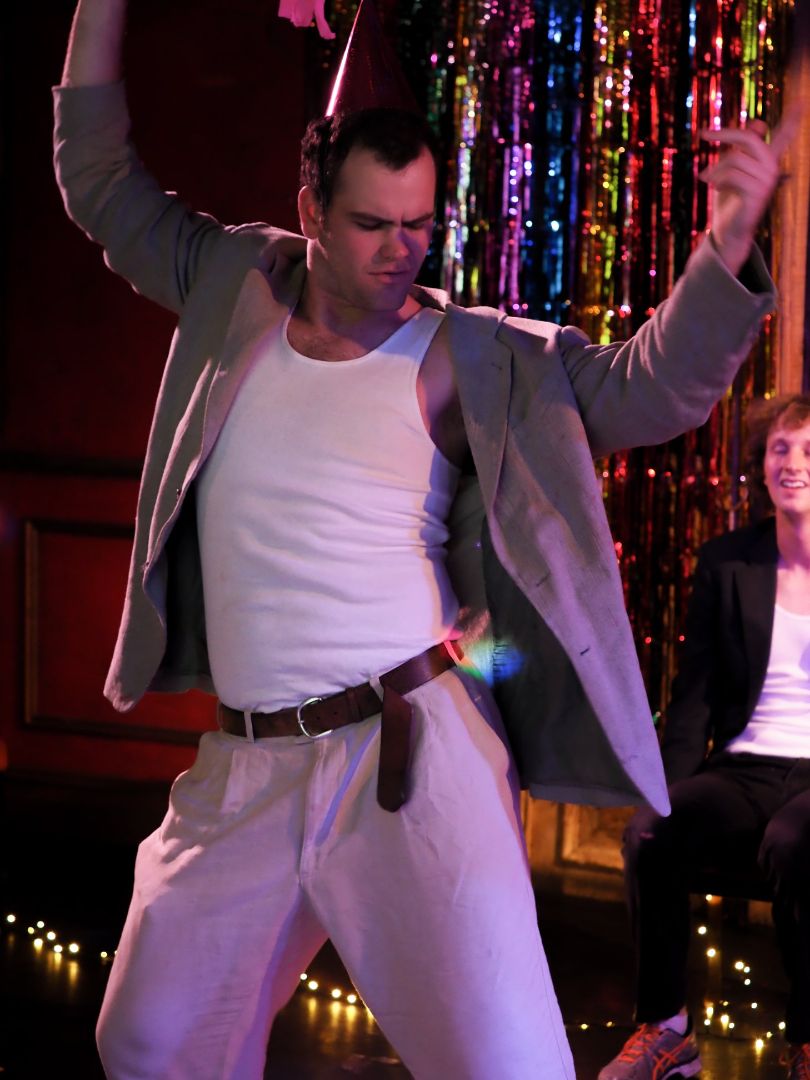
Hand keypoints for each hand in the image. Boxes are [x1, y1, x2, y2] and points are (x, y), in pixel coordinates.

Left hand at [699, 100, 803, 274]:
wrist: (728, 231)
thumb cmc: (729, 199)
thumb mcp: (732, 169)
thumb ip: (741, 147)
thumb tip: (757, 123)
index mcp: (768, 159)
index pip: (784, 134)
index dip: (792, 118)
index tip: (801, 101)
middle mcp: (772, 167)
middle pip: (749, 138)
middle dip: (724, 134)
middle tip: (702, 135)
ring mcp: (767, 180)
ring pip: (734, 158)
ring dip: (714, 168)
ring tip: (705, 178)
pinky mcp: (757, 193)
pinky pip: (733, 174)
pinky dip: (717, 179)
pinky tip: (714, 186)